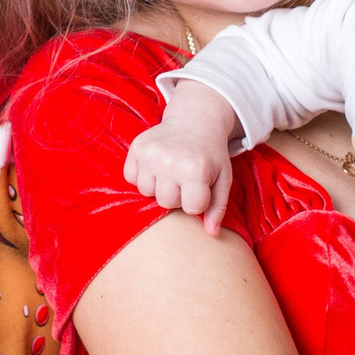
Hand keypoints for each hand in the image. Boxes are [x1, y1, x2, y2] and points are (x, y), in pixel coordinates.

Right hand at [123, 86, 241, 234]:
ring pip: (146, 191)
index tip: (201, 186)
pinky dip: (141, 175)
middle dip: (176, 195)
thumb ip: (218, 207)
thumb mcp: (223, 178)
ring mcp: (150, 154)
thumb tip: (211, 234)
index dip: (197, 200)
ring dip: (158, 186)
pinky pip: (131, 177)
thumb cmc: (210, 155)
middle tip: (185, 177)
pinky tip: (156, 165)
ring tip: (170, 171)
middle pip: (166, 202)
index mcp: (195, 170)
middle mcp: (170, 162)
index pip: (191, 209)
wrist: (195, 120)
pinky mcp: (136, 147)